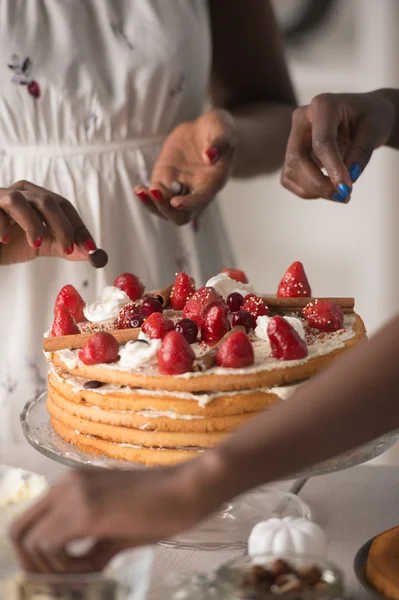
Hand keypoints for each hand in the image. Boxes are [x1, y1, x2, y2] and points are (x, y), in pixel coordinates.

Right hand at [0, 180, 96, 264]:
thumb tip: (91, 254)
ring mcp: (0, 197)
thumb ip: (63, 247)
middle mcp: (21, 193)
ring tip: (36, 243)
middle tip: (69, 249)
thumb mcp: (39, 245)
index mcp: (37, 199)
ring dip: (33, 224)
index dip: (79, 226)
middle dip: (62, 226)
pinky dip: (2, 225)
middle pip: (48, 201)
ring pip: (20, 200)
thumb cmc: (6, 244)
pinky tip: (4, 240)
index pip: (63, 206)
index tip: (91, 248)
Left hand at [10, 463, 216, 573]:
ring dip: (51, 568)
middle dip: (34, 565)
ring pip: (32, 541)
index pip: (29, 522)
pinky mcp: (86, 510)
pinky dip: (64, 567)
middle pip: (19, 532)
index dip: (34, 556)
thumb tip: (73, 576)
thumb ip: (89, 549)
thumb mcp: (117, 530)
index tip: (58, 575)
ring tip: (87, 575)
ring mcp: (74, 494)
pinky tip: (93, 570)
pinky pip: (51, 545)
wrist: (188, 489)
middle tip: (62, 582)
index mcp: (72, 485)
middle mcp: (66, 484)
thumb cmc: (161, 506)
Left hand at [134, 109, 236, 224]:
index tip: (175, 201)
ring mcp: (179, 188)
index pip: (200, 201)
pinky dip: (146, 196)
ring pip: (165, 210)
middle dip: (166, 209)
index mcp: (212, 183)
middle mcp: (195, 191)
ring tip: (140, 190)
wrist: (205, 129)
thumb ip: (220, 142)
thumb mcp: (223, 129)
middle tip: (155, 191)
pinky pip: (154, 196)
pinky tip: (138, 189)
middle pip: (181, 216)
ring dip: (152, 204)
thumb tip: (210, 155)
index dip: (188, 204)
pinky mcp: (165, 179)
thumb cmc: (218, 129)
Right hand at [281, 91, 395, 202]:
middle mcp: (302, 120)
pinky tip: (327, 188)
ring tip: (340, 193)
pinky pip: (290, 179)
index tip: (346, 188)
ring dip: (314, 189)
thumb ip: (362, 152)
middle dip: (318, 183)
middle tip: (343, 196)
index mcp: (323, 105)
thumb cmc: (371, 117)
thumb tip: (348, 177)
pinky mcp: (292, 155)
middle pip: (297, 158)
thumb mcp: (375, 129)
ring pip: (291, 172)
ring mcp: (293, 138)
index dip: (332, 168)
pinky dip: (307, 190)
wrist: (363, 117)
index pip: (321, 141)